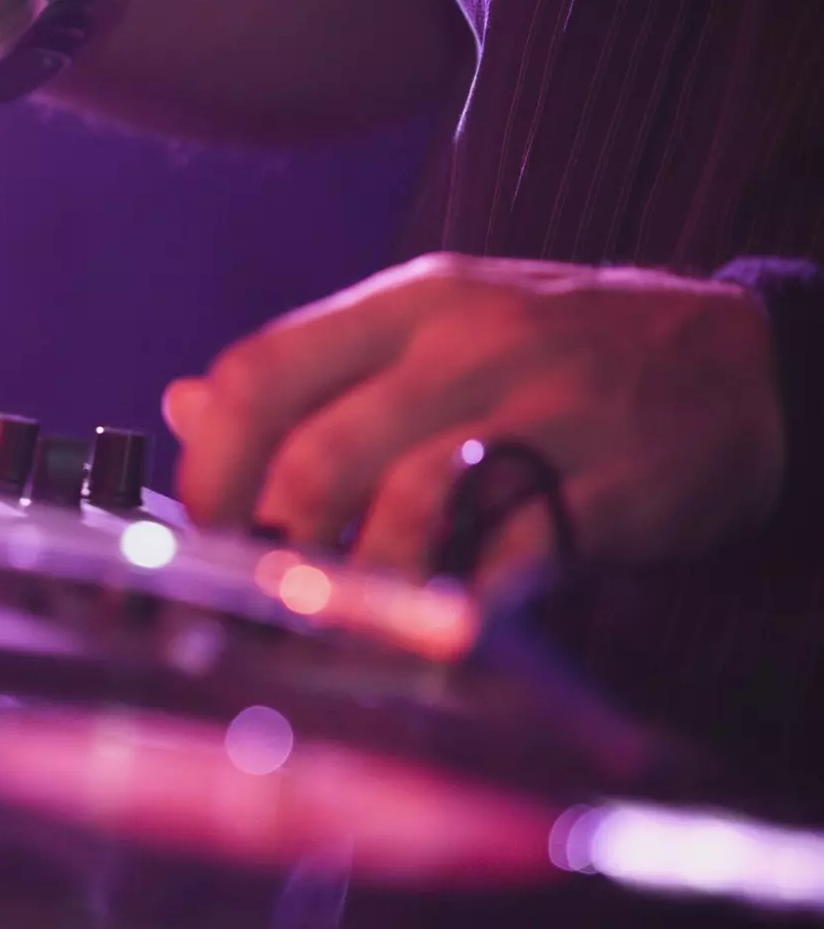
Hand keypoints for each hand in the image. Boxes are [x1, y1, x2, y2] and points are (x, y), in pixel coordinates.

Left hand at [162, 254, 786, 581]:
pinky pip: (510, 555)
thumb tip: (185, 404)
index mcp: (408, 304)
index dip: (208, 464)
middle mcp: (467, 345)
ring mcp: (546, 409)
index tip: (198, 529)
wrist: (744, 359)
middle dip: (273, 545)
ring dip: (357, 584)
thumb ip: (315, 373)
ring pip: (407, 506)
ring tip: (341, 621)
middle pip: (320, 454)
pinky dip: (456, 603)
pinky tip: (434, 623)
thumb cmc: (562, 352)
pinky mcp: (615, 483)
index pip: (263, 371)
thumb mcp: (436, 329)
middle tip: (260, 597)